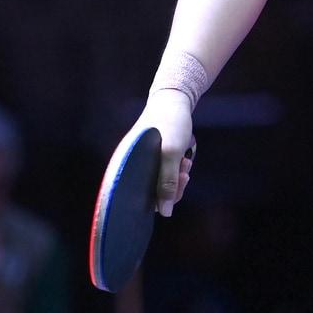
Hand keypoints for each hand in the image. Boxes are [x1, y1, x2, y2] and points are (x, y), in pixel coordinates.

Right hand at [139, 89, 195, 216]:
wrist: (176, 99)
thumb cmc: (170, 123)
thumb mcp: (171, 153)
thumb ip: (167, 183)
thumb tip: (165, 213)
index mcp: (126, 165)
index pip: (132, 198)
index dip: (155, 200)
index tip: (175, 185)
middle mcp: (131, 167)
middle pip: (150, 194)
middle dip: (172, 186)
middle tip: (185, 171)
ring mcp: (143, 164)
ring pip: (161, 186)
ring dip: (177, 178)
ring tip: (186, 162)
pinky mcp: (154, 160)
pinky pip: (166, 176)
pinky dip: (177, 171)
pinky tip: (185, 159)